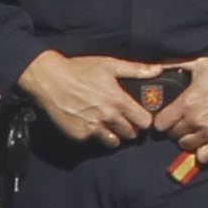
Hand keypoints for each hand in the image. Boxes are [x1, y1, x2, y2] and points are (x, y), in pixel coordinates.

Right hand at [17, 48, 155, 145]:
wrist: (49, 79)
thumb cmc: (79, 70)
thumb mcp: (110, 65)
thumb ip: (136, 70)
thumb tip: (158, 70)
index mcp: (118, 100)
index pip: (144, 121)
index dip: (145, 120)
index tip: (142, 117)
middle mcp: (108, 117)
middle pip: (131, 134)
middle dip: (131, 129)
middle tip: (126, 121)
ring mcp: (93, 128)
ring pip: (114, 142)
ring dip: (115, 136)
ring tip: (110, 126)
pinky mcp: (79, 135)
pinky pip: (94, 141)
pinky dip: (95, 136)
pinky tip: (91, 124)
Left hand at [155, 53, 207, 177]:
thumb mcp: (200, 62)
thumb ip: (175, 65)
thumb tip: (157, 66)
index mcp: (187, 102)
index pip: (161, 123)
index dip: (162, 120)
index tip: (166, 118)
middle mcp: (196, 120)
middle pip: (173, 135)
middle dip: (175, 128)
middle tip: (181, 121)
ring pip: (186, 145)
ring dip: (187, 139)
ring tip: (193, 130)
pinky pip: (203, 157)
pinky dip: (201, 152)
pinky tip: (204, 142)